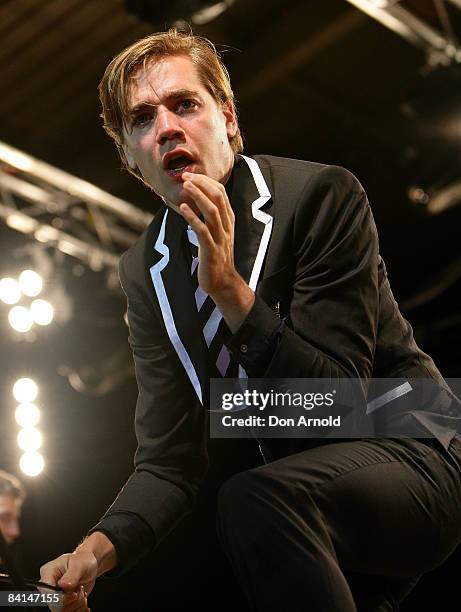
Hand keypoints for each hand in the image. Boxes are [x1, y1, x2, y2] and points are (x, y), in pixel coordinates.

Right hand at [40, 551, 96, 611]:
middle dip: (71, 600)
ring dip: (76, 604)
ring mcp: (55, 596)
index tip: (74, 593)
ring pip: (62, 611)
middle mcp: (49, 586)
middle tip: (80, 589)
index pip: (47, 592)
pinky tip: (82, 598)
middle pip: (54, 605)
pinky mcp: (62, 603)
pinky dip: (79, 608)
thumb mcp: (79, 564)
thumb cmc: (82, 561)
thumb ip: (72, 575)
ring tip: (81, 591)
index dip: (61, 597)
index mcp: (48, 573)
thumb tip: (63, 585)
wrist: (88, 566)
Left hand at [179, 172, 237, 295]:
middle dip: (202, 184)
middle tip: (186, 176)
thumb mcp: (217, 233)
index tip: (191, 175)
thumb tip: (197, 201)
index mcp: (228, 221)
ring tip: (185, 186)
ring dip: (198, 196)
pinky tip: (183, 208)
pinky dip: (193, 217)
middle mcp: (226, 226)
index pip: (221, 194)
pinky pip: (202, 230)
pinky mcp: (211, 250)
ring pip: (212, 211)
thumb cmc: (217, 257)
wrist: (223, 282)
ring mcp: (220, 238)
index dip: (207, 182)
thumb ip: (211, 218)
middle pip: (218, 198)